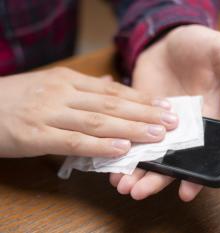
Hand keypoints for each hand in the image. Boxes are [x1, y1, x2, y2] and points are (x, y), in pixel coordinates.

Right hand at [0, 67, 177, 157]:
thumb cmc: (17, 98)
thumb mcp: (51, 85)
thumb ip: (84, 88)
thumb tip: (113, 86)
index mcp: (68, 81)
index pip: (114, 91)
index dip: (142, 99)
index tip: (165, 105)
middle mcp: (63, 93)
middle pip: (112, 104)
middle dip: (146, 113)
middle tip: (172, 120)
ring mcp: (50, 113)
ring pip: (99, 121)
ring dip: (131, 128)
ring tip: (158, 135)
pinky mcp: (36, 134)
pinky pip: (74, 140)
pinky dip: (101, 145)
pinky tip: (123, 148)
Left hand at [109, 25, 219, 200]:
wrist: (167, 39)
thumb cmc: (199, 44)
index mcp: (205, 117)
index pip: (202, 151)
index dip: (197, 172)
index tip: (188, 192)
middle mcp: (182, 127)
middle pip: (172, 159)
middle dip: (158, 177)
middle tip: (138, 192)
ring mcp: (158, 123)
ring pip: (149, 153)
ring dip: (137, 170)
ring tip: (121, 184)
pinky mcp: (138, 116)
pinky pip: (131, 137)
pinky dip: (122, 150)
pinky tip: (110, 165)